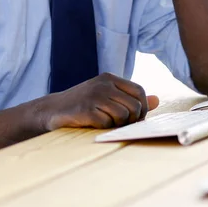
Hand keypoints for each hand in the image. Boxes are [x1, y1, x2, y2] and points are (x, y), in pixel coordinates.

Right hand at [38, 73, 159, 130]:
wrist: (51, 111)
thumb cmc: (83, 105)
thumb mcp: (107, 96)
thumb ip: (130, 98)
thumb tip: (157, 100)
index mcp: (110, 78)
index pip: (139, 91)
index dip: (143, 108)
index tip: (135, 119)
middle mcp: (103, 84)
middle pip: (135, 105)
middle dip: (131, 120)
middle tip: (120, 125)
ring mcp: (94, 96)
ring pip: (123, 115)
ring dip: (117, 125)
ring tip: (106, 124)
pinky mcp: (86, 110)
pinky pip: (107, 123)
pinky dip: (104, 128)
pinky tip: (94, 125)